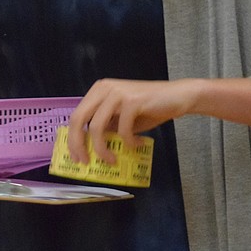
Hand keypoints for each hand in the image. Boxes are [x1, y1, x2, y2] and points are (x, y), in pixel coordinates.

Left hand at [67, 78, 197, 164]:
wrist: (178, 96)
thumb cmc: (150, 109)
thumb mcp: (123, 119)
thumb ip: (107, 127)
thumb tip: (89, 147)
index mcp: (98, 91)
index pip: (76, 115)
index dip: (72, 138)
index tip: (76, 157)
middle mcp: (104, 89)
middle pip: (79, 119)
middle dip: (78, 144)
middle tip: (86, 162)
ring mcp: (117, 93)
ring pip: (97, 126)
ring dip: (102, 148)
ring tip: (113, 160)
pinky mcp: (132, 101)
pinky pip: (122, 129)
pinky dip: (128, 142)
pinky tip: (137, 145)